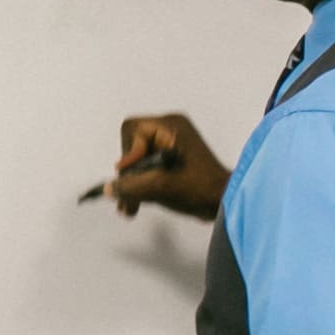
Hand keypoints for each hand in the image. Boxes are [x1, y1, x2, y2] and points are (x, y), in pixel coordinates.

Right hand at [111, 113, 228, 221]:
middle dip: (129, 174)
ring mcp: (172, 145)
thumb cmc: (200, 189)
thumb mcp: (160, 186)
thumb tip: (107, 188)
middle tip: (129, 197)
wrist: (227, 203)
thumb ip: (130, 186)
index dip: (128, 152)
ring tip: (130, 207)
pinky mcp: (172, 161)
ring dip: (133, 184)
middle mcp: (170, 130)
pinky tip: (137, 204)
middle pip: (131, 146)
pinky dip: (142, 185)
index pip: (132, 129)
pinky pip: (147, 168)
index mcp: (170, 126)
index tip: (135, 172)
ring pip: (137, 160)